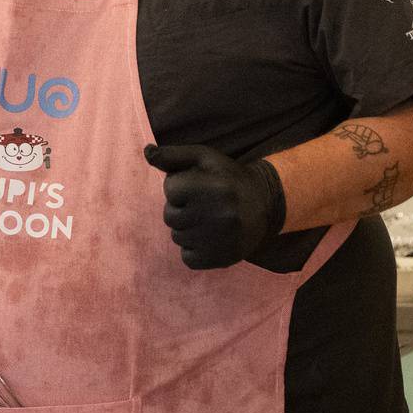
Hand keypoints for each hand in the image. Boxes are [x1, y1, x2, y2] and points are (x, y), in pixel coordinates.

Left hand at [145, 144, 286, 269]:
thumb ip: (172, 155)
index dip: (178, 186)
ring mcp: (224, 240)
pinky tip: (210, 238)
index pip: (171, 189)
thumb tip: (147, 152)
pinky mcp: (223, 260)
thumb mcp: (203, 158)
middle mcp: (223, 215)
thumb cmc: (227, 178)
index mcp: (217, 187)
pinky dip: (193, 249)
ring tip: (208, 219)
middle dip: (180, 208)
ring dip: (186, 229)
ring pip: (177, 237)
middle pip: (170, 216)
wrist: (265, 204)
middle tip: (202, 204)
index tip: (196, 186)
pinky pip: (188, 258)